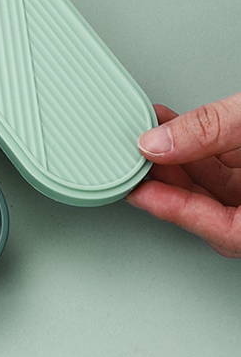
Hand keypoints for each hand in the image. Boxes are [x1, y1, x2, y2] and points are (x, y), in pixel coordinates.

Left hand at [126, 96, 240, 256]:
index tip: (139, 193)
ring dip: (175, 159)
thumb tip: (161, 141)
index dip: (175, 210)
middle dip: (167, 181)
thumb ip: (210, 130)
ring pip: (212, 184)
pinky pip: (220, 162)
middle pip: (210, 207)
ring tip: (145, 136)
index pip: (222, 229)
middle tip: (134, 161)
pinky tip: (169, 127)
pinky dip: (193, 146)